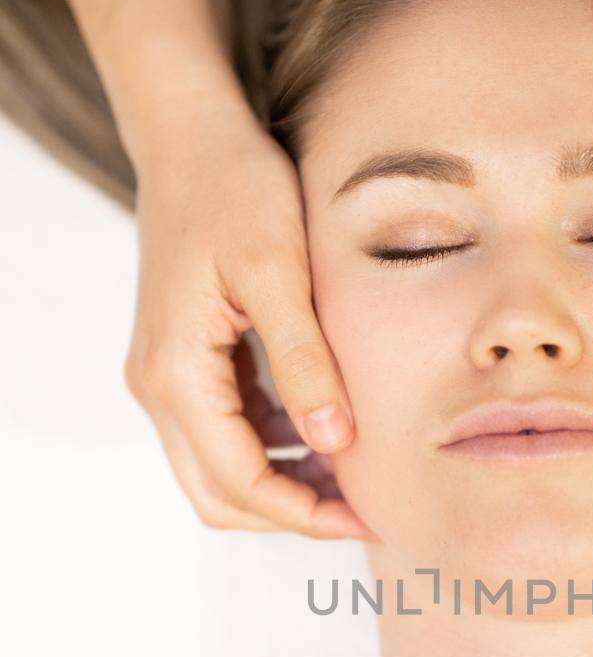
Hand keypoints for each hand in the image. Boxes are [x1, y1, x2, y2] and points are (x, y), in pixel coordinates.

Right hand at [123, 99, 369, 535]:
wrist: (191, 138)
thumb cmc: (236, 189)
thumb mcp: (278, 271)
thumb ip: (306, 362)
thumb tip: (336, 443)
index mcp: (177, 373)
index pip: (240, 481)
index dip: (305, 514)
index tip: (370, 518)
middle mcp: (158, 386)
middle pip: (218, 496)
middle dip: (291, 514)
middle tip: (365, 512)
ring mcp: (165, 376)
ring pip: (218, 471)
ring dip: (283, 485)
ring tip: (356, 478)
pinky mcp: (183, 362)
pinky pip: (223, 432)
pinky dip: (273, 449)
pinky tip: (327, 433)